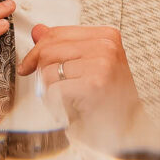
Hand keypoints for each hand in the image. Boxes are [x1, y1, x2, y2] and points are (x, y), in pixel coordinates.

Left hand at [18, 23, 140, 131]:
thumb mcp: (87, 65)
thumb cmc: (110, 99)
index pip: (57, 33)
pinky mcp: (93, 85)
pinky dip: (56, 103)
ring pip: (48, 71)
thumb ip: (63, 46)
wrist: (129, 128)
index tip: (30, 63)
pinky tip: (71, 107)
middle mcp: (105, 47)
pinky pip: (54, 89)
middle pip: (48, 50)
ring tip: (69, 98)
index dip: (38, 50)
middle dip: (42, 72)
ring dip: (51, 90)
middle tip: (55, 87)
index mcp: (106, 36)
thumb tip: (38, 31)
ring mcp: (100, 65)